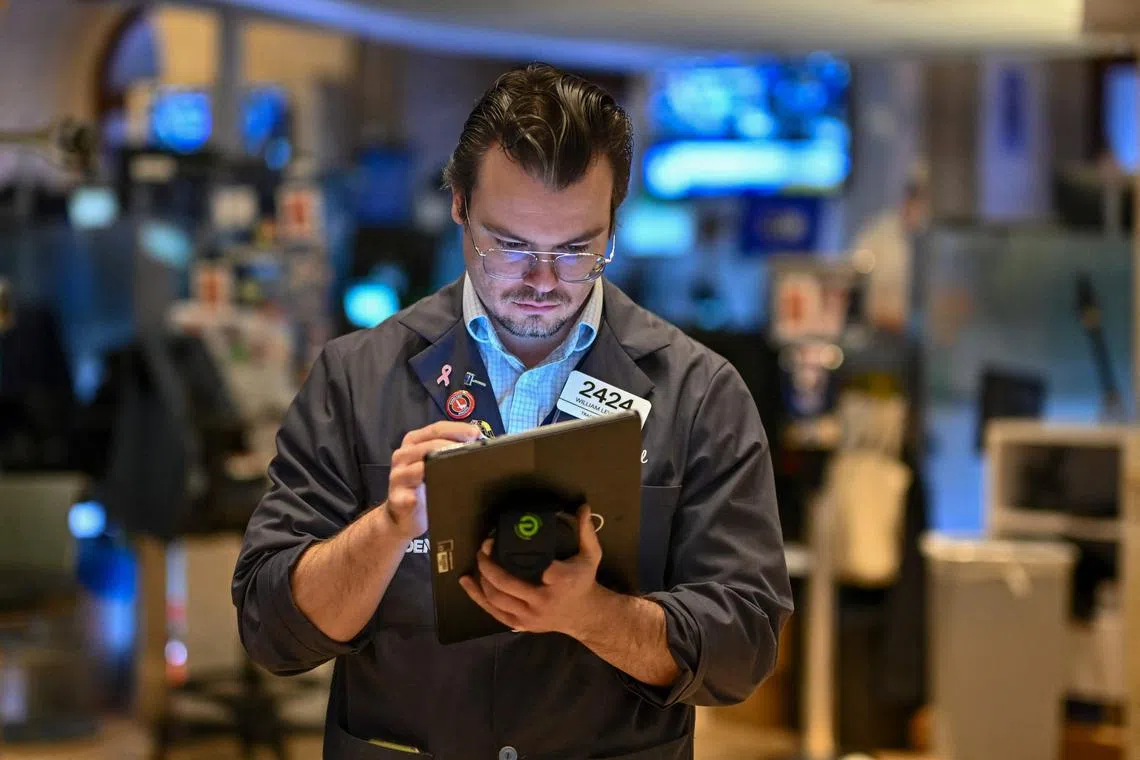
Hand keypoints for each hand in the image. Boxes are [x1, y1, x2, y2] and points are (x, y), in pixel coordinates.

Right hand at [383, 421, 481, 539]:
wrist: (403, 516)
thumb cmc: (424, 485)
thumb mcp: (434, 463)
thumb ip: (449, 450)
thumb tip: (478, 441)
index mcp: (413, 442)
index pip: (436, 429)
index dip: (457, 429)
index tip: (476, 434)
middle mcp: (403, 456)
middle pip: (429, 446)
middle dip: (453, 447)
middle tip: (473, 452)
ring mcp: (398, 477)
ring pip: (420, 468)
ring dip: (441, 468)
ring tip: (460, 470)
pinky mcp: (397, 499)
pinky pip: (410, 496)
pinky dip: (421, 495)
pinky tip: (432, 495)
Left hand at [459, 505, 603, 637]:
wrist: (585, 616)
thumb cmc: (584, 581)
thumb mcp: (591, 555)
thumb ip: (587, 530)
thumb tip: (584, 506)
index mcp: (562, 582)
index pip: (546, 570)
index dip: (527, 555)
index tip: (512, 542)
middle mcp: (543, 601)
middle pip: (507, 584)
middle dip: (489, 565)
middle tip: (484, 547)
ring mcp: (529, 616)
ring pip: (496, 598)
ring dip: (483, 578)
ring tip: (479, 560)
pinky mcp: (521, 624)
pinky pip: (493, 612)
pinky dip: (477, 596)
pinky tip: (467, 582)